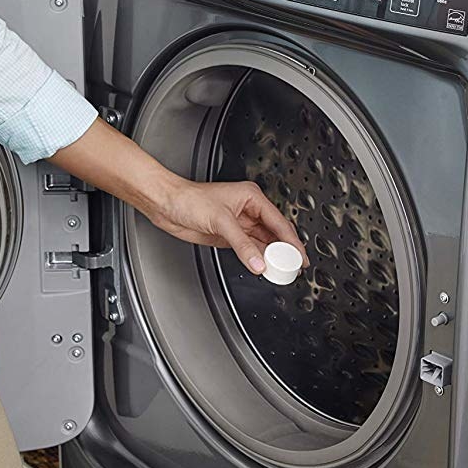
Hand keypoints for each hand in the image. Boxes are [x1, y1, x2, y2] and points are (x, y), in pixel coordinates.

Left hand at [145, 177, 309, 275]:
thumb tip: (259, 263)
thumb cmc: (189, 199)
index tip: (300, 257)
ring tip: (281, 270)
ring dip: (271, 256)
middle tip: (294, 267)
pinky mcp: (230, 236)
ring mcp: (239, 224)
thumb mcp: (221, 221)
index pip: (279, 222)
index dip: (291, 241)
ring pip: (263, 243)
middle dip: (284, 250)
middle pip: (274, 233)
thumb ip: (242, 245)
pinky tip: (263, 266)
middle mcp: (248, 210)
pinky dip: (257, 259)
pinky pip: (250, 249)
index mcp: (251, 197)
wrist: (167, 205)